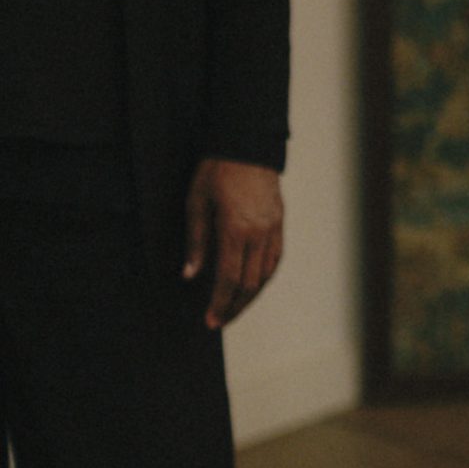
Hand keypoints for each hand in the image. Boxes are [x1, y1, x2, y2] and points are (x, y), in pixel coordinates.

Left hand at [183, 157, 284, 328]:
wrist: (246, 145)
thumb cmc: (216, 171)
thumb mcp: (196, 203)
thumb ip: (196, 242)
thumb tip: (190, 275)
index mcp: (236, 229)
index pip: (229, 279)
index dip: (220, 303)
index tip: (211, 320)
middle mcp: (259, 233)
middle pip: (250, 283)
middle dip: (234, 306)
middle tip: (219, 321)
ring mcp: (273, 229)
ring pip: (266, 275)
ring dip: (250, 296)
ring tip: (234, 308)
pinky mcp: (279, 223)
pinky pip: (275, 259)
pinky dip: (264, 278)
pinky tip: (252, 285)